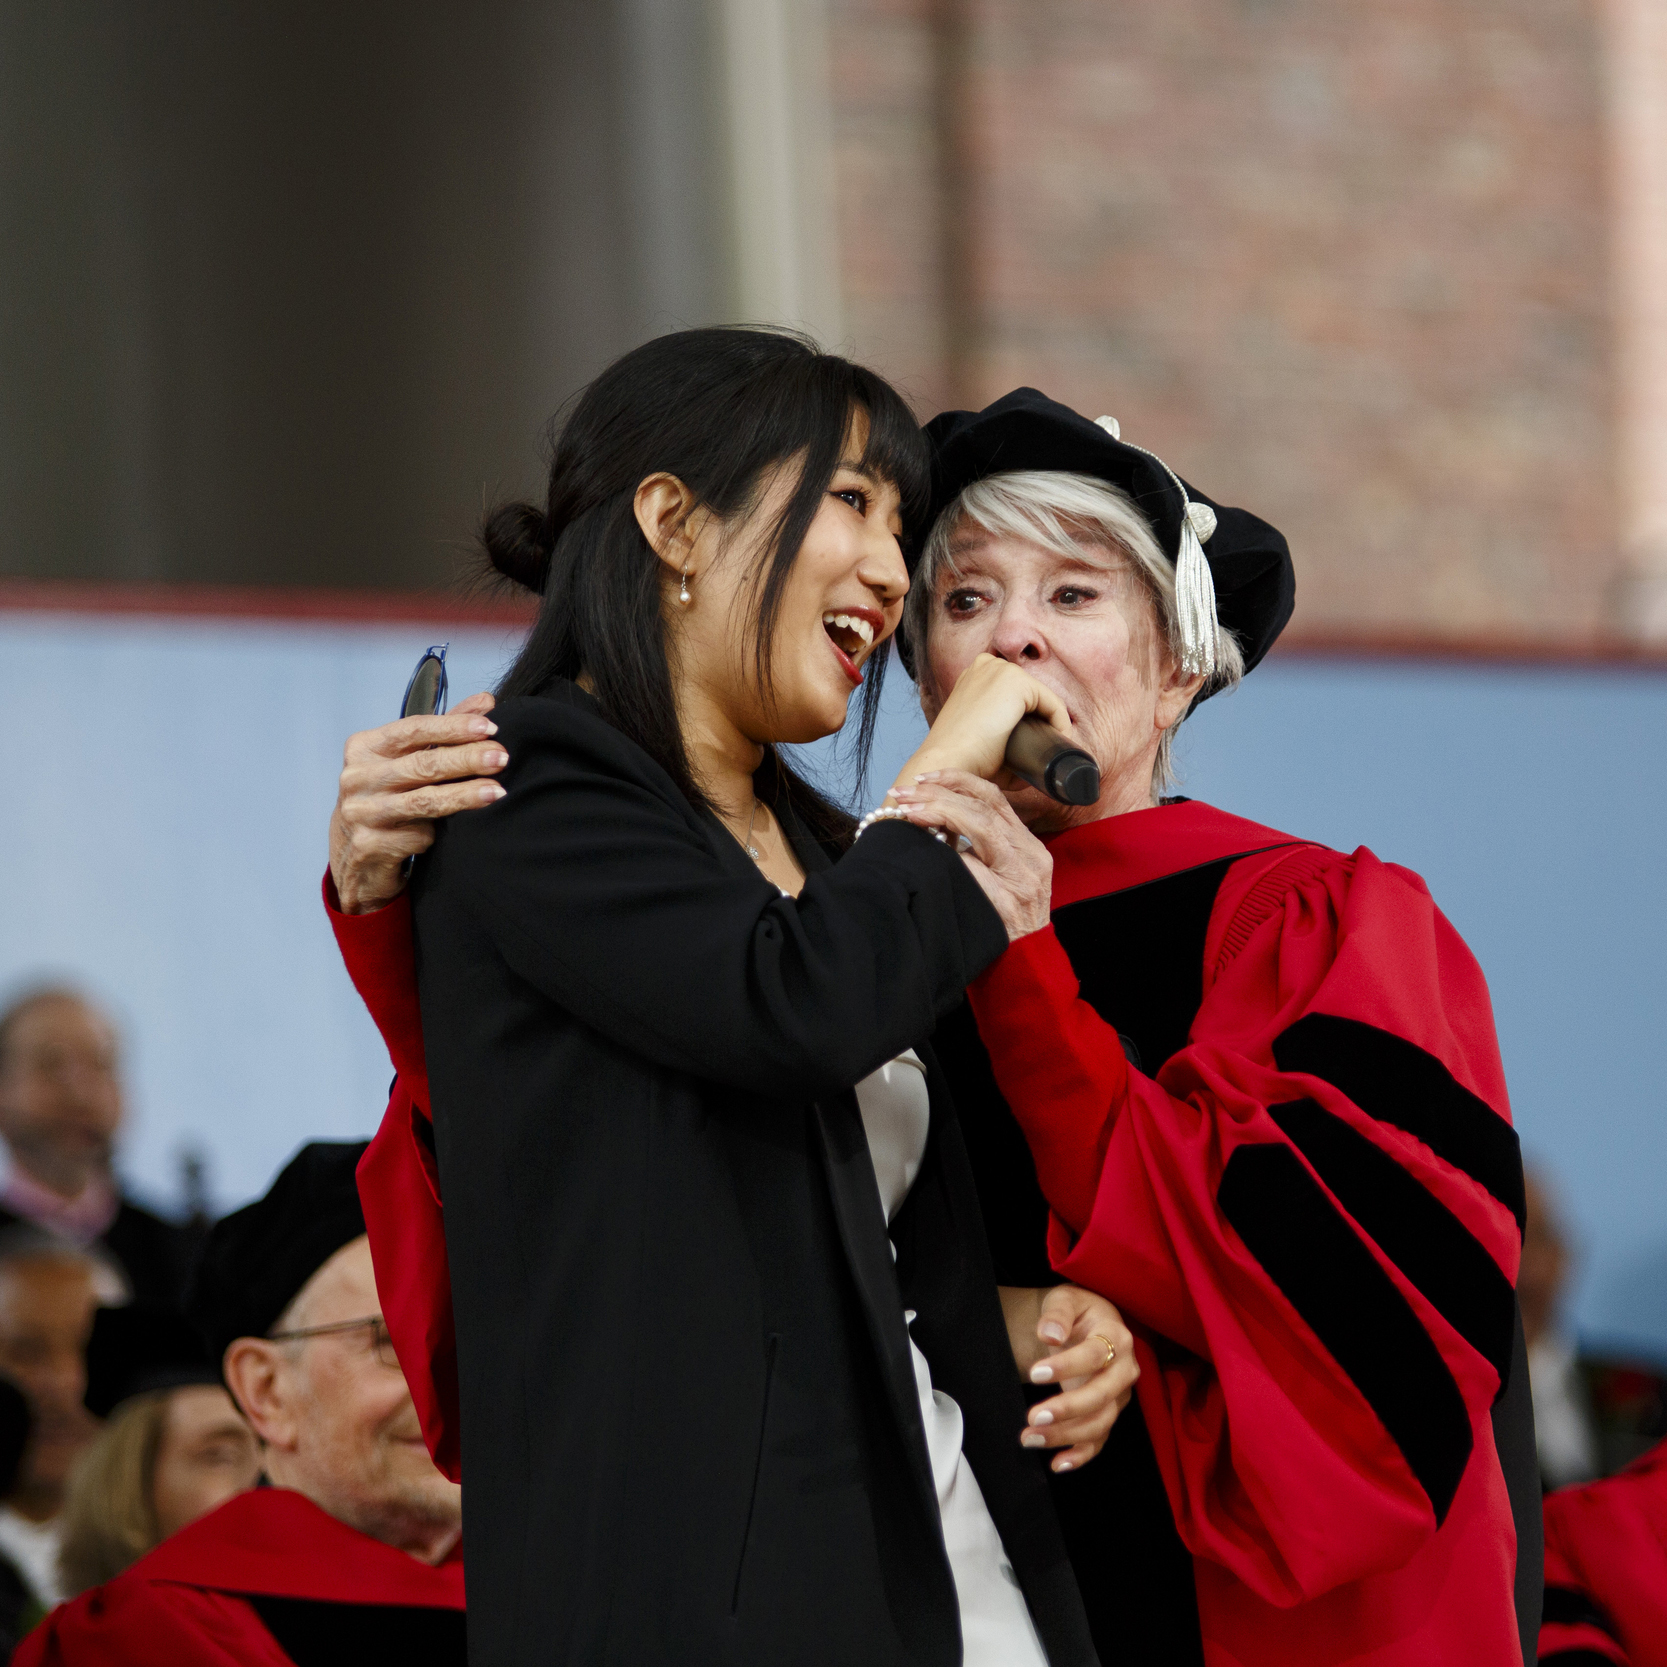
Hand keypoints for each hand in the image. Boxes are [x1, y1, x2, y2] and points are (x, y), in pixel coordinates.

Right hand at [328, 692, 507, 914]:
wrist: (357, 855)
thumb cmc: (388, 797)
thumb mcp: (408, 760)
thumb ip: (445, 731)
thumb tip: (487, 701)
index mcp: (365, 747)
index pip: (413, 729)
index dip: (453, 727)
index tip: (489, 727)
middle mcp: (357, 777)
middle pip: (422, 764)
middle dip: (466, 759)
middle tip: (501, 757)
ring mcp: (360, 812)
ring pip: (423, 801)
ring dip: (464, 795)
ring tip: (497, 791)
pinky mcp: (369, 845)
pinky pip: (417, 835)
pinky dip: (439, 833)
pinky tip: (459, 832)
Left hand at [891, 770, 1050, 940]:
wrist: (1024, 964)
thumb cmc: (1001, 919)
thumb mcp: (1000, 876)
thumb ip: (978, 847)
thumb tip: (932, 819)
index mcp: (1027, 845)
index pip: (994, 798)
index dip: (958, 782)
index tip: (924, 778)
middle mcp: (1030, 856)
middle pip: (985, 807)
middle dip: (940, 794)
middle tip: (904, 793)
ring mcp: (1022, 879)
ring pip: (983, 827)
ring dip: (940, 813)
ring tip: (907, 810)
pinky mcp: (1007, 902)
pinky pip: (972, 869)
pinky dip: (947, 855)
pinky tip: (924, 849)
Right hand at [892, 653, 1072, 787]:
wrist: (950, 761)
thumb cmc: (961, 757)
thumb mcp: (979, 738)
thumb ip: (1000, 737)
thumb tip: (1026, 765)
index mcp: (974, 675)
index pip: (1015, 692)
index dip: (1030, 717)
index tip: (1035, 743)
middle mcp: (987, 665)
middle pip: (1030, 693)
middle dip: (1041, 719)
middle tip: (1042, 748)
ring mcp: (1001, 670)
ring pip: (1042, 698)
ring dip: (1050, 721)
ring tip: (1048, 748)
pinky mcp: (1017, 682)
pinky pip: (1052, 703)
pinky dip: (1060, 722)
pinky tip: (1056, 740)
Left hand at [1008, 1285, 1138, 1473]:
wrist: (1084, 1323)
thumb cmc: (1074, 1310)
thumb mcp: (1064, 1299)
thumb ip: (1057, 1314)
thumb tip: (1050, 1334)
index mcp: (1115, 1336)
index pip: (1095, 1355)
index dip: (1066, 1367)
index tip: (1034, 1374)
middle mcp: (1124, 1369)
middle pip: (1102, 1396)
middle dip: (1067, 1410)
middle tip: (1032, 1417)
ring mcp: (1118, 1395)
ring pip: (1100, 1423)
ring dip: (1066, 1435)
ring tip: (1029, 1437)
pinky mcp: (1108, 1413)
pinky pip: (1099, 1440)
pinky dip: (1081, 1455)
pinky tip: (1057, 1463)